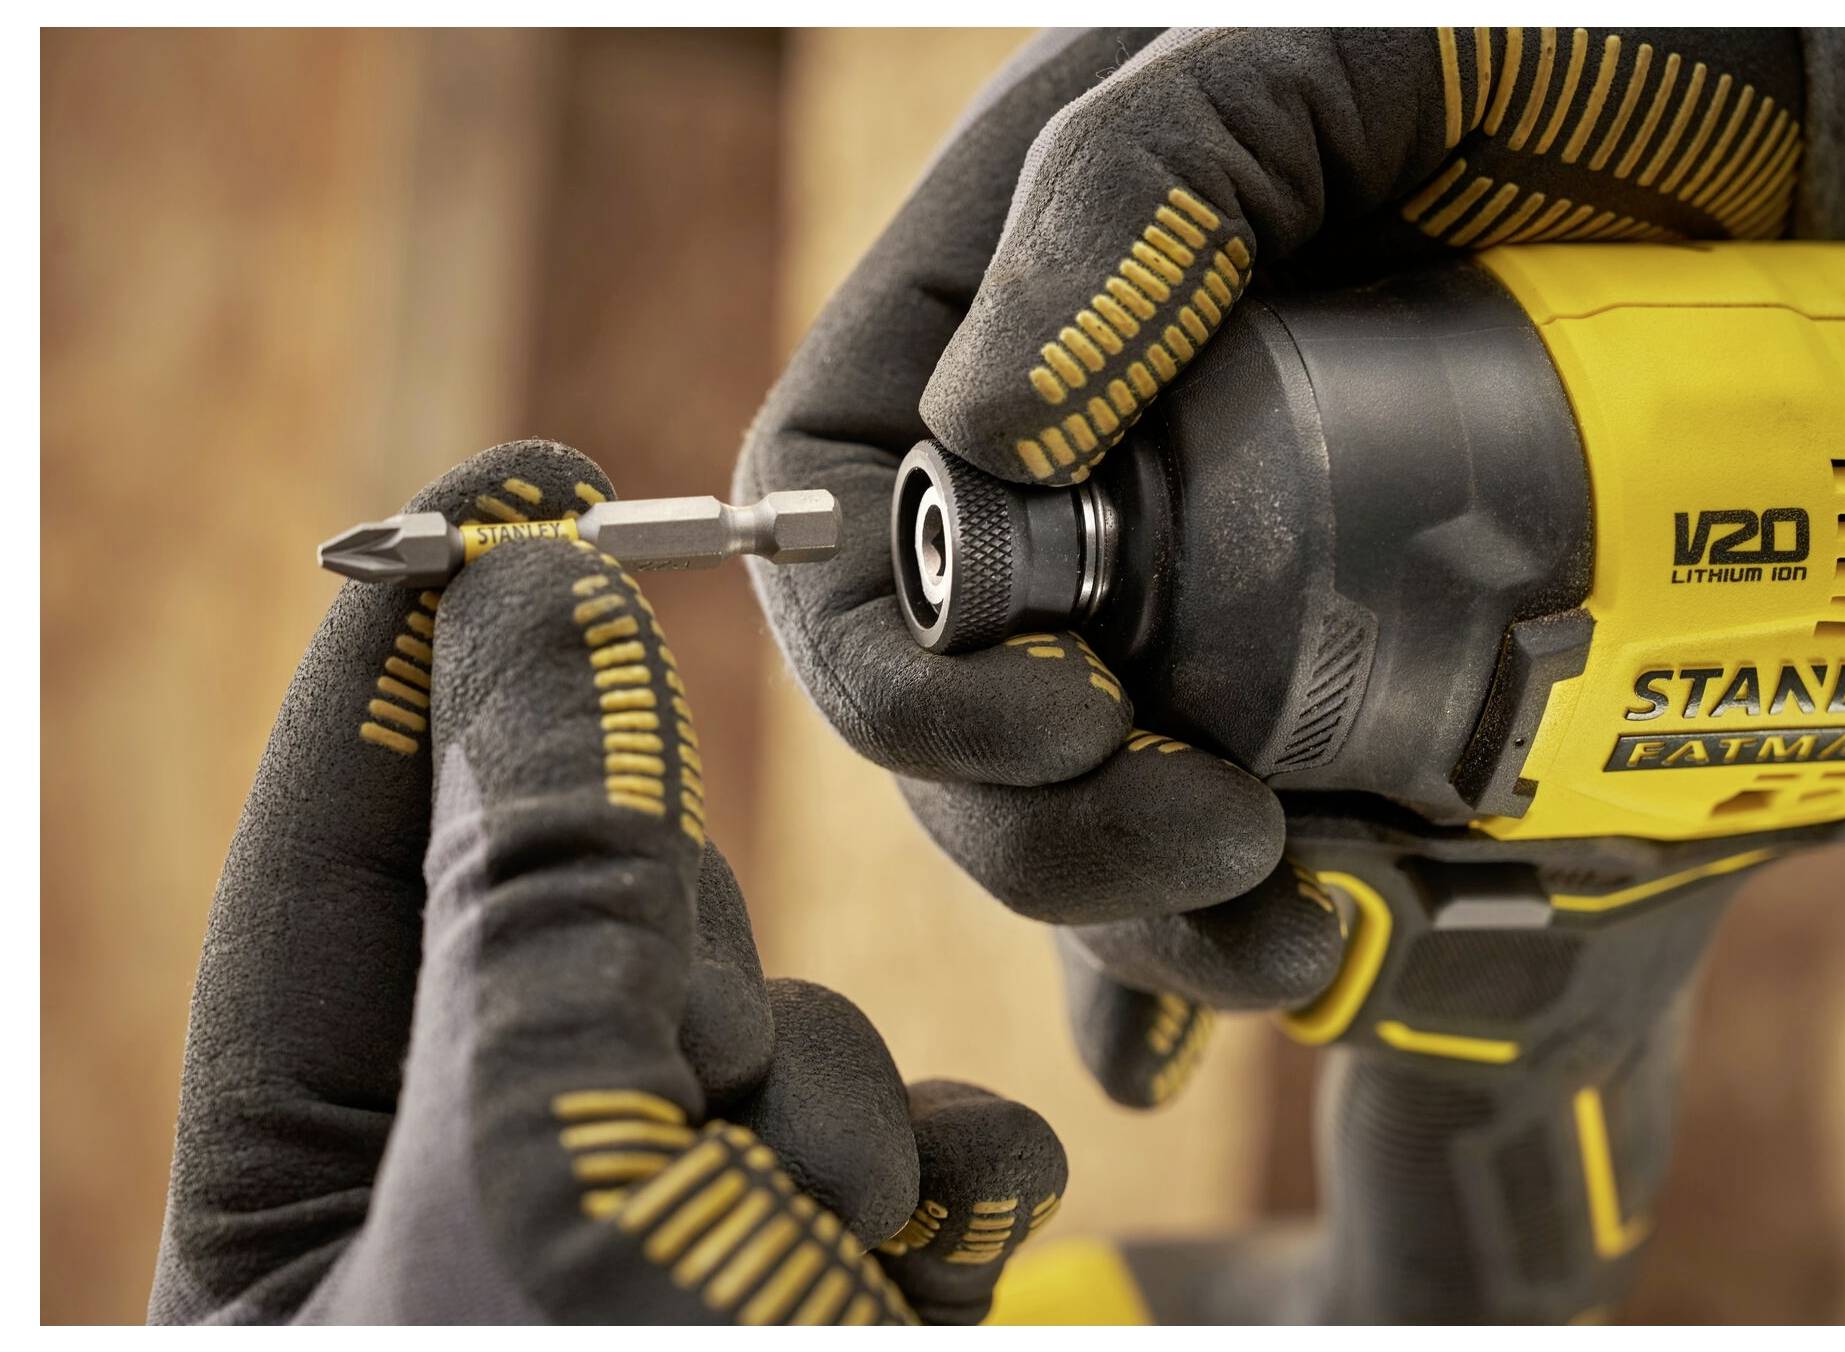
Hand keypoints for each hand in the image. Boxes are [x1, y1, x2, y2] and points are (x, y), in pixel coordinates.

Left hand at [151, 442, 1064, 1324]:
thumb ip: (544, 871)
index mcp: (306, 1221)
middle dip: (689, 979)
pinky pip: (921, 1142)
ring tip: (809, 1250)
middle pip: (600, 928)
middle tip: (700, 1089)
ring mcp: (679, 1248)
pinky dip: (951, 1175)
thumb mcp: (552, 1158)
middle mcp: (484, 1216)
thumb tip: (534, 593)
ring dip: (829, 1117)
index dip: (424, 654)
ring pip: (784, 1028)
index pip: (337, 859)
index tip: (522, 476)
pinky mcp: (842, 1285)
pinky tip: (929, 1248)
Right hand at [735, 27, 1844, 1106]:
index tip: (1047, 723)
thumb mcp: (1353, 53)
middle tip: (1217, 845)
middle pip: (959, 710)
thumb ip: (1149, 180)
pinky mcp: (1352, 678)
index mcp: (1037, 310)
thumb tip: (976, 438)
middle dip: (1046, 830)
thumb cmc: (1605, 62)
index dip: (892, 654)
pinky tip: (1298, 978)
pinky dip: (1247, 945)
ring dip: (1155, 922)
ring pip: (1098, 810)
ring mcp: (1222, 590)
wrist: (1839, 168)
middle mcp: (1106, 471)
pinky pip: (1246, 845)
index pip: (846, 505)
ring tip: (1295, 940)